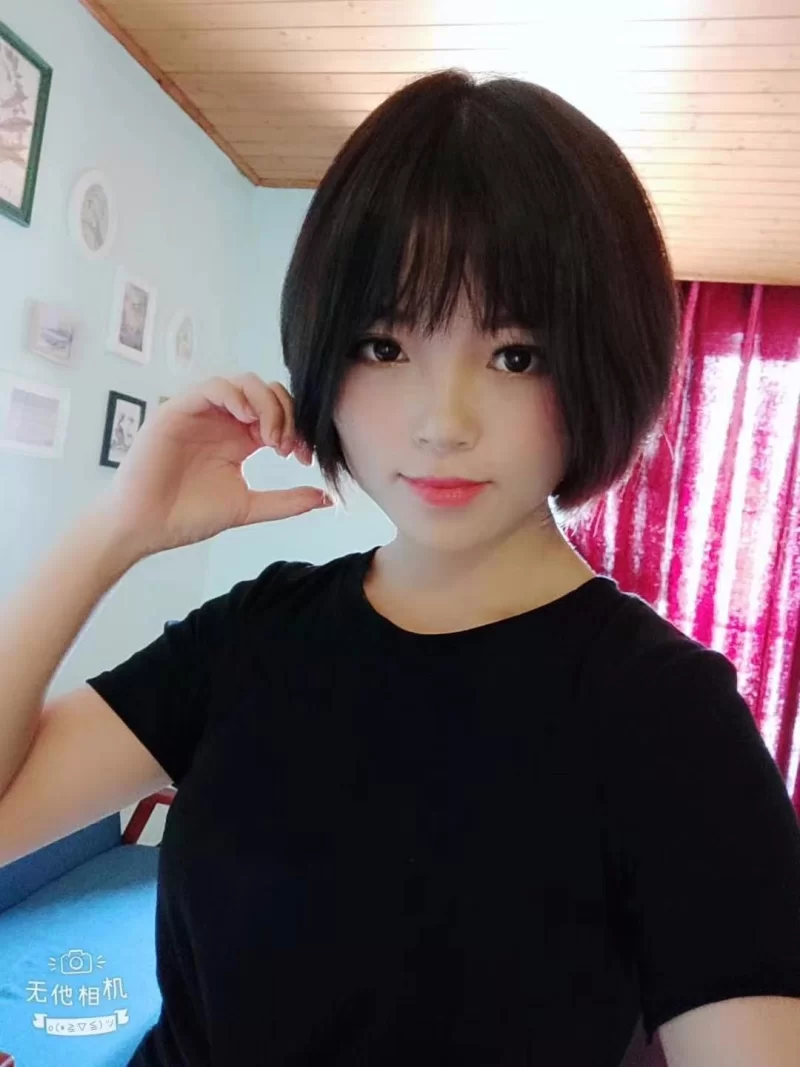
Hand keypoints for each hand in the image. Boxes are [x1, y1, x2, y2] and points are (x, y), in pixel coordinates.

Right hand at [93, 373, 331, 557]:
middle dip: (287, 414)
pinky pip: (212, 388)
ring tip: (270, 437)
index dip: (298, 428)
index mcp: (241, 439)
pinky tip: (246, 420)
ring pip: (243, 384)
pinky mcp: (179, 410)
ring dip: (266, 404)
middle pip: (267, 393)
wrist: (146, 526)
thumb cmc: (188, 516)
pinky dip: (235, 397)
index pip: (279, 414)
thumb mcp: (248, 507)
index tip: (304, 457)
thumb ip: (286, 502)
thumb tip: (326, 499)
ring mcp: (202, 414)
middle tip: (287, 447)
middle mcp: (224, 421)